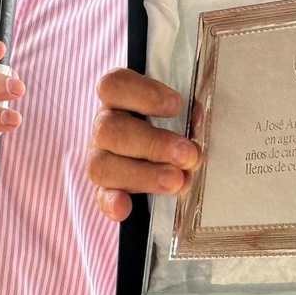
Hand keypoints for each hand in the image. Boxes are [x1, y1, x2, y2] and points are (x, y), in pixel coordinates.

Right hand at [86, 68, 199, 220]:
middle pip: (111, 130)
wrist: (160, 148)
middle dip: (154, 144)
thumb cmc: (171, 121)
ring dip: (143, 175)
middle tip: (188, 155)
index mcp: (118, 98)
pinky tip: (125, 208)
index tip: (176, 106)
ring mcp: (100, 157)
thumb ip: (185, 113)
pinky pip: (100, 196)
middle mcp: (103, 125)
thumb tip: (195, 122)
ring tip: (177, 181)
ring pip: (103, 165)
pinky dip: (111, 203)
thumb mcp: (178, 110)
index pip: (114, 86)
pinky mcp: (104, 187)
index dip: (143, 94)